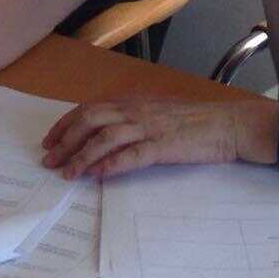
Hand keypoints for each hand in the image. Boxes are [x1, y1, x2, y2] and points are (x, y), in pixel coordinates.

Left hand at [40, 95, 275, 179]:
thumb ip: (133, 121)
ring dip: (81, 155)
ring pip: (105, 137)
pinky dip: (110, 164)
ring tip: (66, 172)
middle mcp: (136, 111)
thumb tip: (106, 137)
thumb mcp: (158, 114)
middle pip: (90, 120)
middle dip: (66, 140)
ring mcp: (149, 127)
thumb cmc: (195, 122)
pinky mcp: (162, 146)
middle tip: (49, 159)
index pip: (90, 109)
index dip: (66, 124)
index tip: (50, 140)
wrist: (228, 125)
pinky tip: (96, 174)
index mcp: (133, 102)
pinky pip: (130, 155)